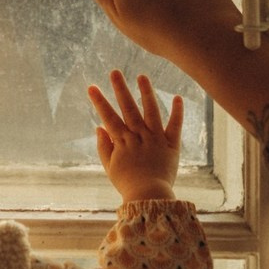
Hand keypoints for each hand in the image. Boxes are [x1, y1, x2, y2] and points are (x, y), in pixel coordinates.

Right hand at [88, 70, 181, 201]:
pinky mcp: (171, 144)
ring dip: (146, 92)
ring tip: (142, 76)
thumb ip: (104, 146)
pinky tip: (177, 97)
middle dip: (120, 89)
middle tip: (115, 71)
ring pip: (151, 111)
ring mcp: (156, 138)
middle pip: (129, 108)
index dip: (99, 101)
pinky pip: (175, 126)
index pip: (109, 117)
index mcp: (122, 141)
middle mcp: (139, 136)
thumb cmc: (127, 184)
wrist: (149, 196)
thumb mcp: (110, 167)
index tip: (91, 87)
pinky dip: (177, 112)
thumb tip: (99, 127)